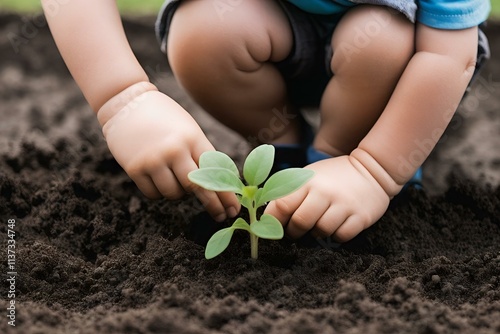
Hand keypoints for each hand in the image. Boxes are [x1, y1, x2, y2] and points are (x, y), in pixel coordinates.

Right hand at [98, 82, 239, 220]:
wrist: (126, 102)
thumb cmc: (164, 117)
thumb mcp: (188, 129)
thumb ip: (200, 154)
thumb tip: (217, 185)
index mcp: (193, 138)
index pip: (215, 171)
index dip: (227, 194)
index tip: (235, 209)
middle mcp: (175, 149)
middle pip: (198, 188)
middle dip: (212, 205)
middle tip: (221, 217)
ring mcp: (154, 159)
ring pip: (174, 194)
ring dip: (178, 193)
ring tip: (173, 175)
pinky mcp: (135, 168)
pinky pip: (154, 194)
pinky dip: (159, 192)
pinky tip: (157, 178)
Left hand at [264, 155, 390, 241]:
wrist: (372, 169)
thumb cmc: (332, 177)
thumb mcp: (309, 176)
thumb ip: (289, 193)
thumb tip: (266, 217)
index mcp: (307, 181)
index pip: (282, 205)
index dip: (273, 220)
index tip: (272, 226)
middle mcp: (325, 192)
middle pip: (300, 223)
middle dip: (293, 232)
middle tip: (295, 231)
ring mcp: (344, 205)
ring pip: (320, 232)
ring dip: (316, 233)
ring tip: (317, 225)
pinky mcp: (361, 217)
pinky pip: (341, 237)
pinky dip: (335, 236)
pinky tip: (335, 226)